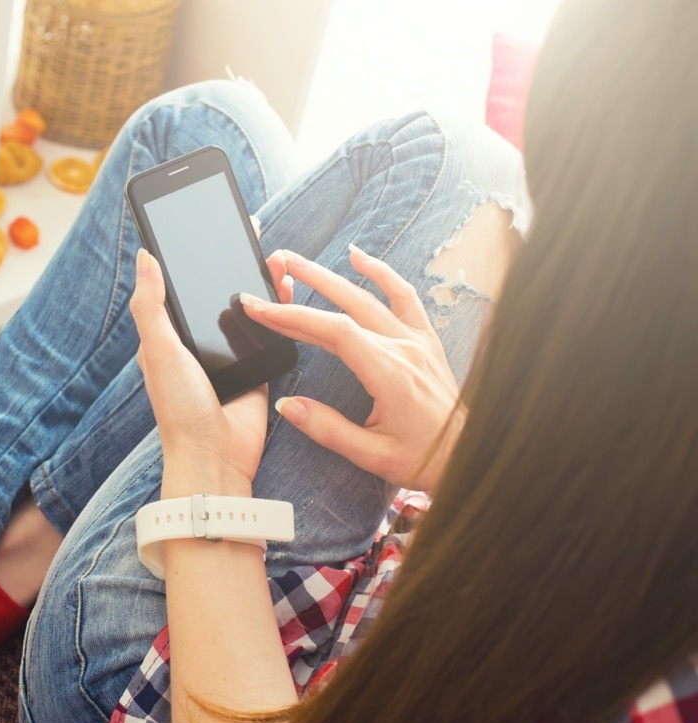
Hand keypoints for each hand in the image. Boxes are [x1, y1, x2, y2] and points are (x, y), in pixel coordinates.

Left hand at [129, 249, 266, 498]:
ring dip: (260, 281)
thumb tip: (144, 256)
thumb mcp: (159, 351)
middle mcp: (196, 341)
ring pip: (246, 307)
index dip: (190, 253)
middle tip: (248, 230)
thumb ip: (152, 306)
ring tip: (274, 254)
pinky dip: (280, 309)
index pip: (178, 284)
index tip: (207, 222)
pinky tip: (289, 288)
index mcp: (167, 336)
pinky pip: (270, 330)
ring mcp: (228, 353)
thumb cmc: (180, 409)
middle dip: (233, 260)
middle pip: (216, 290)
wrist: (216, 457)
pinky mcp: (256, 365)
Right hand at [243, 246, 462, 490]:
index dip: (294, 317)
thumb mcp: (372, 456)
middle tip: (274, 266)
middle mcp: (404, 349)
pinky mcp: (425, 341)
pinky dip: (382, 274)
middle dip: (307, 282)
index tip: (261, 308)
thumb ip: (328, 429)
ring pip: (370, 297)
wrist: (467, 456)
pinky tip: (360, 258)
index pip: (334, 333)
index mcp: (390, 375)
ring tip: (300, 261)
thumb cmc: (424, 460)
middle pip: (348, 304)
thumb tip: (288, 405)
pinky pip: (404, 297)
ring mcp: (417, 341)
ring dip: (333, 275)